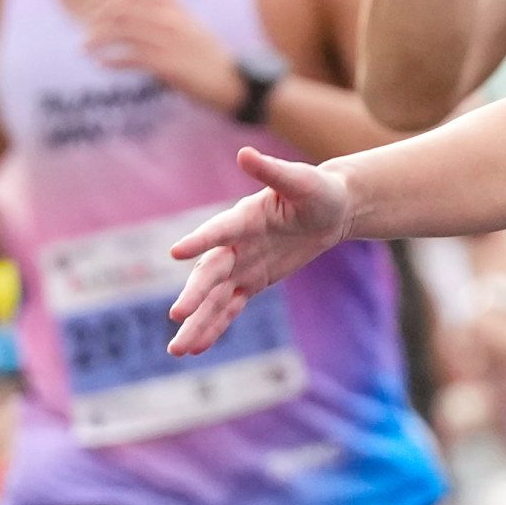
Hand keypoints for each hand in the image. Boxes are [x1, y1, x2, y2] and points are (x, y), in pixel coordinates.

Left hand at [78, 0, 241, 112]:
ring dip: (98, 39)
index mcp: (174, 7)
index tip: (90, 9)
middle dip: (97, 17)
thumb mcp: (191, 19)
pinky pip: (132, 58)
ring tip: (85, 48)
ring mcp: (169, 41)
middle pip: (122, 9)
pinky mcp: (168, 65)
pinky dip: (113, 60)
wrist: (232, 81)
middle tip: (84, 31)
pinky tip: (103, 64)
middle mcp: (170, 20)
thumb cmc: (208, 53)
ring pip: (123, 32)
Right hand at [166, 145, 355, 353]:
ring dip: (197, 323)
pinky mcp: (252, 282)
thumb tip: (244, 153)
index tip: (176, 253)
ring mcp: (241, 266)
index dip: (199, 241)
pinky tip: (197, 348)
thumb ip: (272, 170)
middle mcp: (235, 243)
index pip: (218, 231)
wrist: (329, 210)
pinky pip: (230, 308)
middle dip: (195, 294)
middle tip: (177, 315)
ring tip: (177, 351)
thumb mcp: (303, 180)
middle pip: (211, 273)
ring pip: (215, 299)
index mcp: (244, 217)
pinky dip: (215, 327)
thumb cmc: (317, 190)